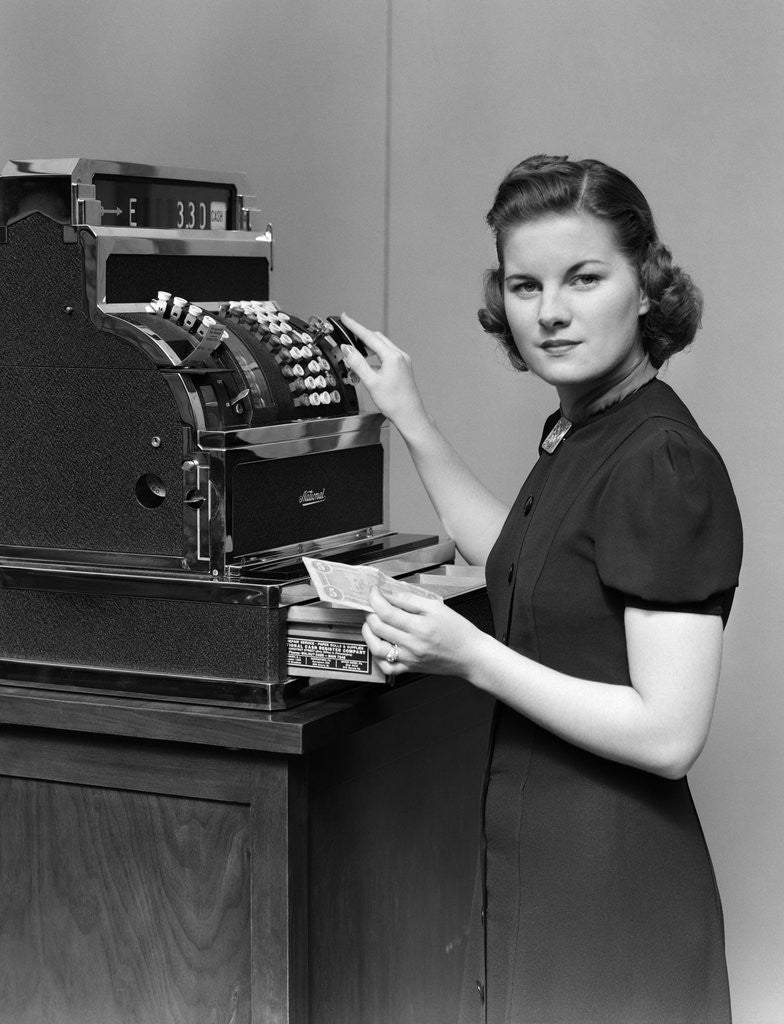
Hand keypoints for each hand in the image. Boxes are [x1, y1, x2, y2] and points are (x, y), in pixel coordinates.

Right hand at [339, 314, 429, 436]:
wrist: (410, 415)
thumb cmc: (395, 402)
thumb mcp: (371, 382)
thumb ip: (357, 363)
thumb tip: (347, 349)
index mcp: (392, 357)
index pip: (369, 336)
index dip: (354, 326)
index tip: (345, 317)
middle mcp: (399, 356)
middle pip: (376, 339)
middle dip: (361, 337)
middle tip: (347, 337)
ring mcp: (403, 361)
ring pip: (382, 347)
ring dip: (368, 348)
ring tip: (355, 356)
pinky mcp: (403, 368)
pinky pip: (387, 356)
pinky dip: (375, 357)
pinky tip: (369, 367)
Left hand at [362, 585, 483, 678]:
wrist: (471, 655)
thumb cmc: (458, 630)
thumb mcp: (437, 607)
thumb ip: (410, 599)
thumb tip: (389, 594)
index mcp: (420, 626)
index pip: (387, 611)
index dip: (375, 598)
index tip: (374, 590)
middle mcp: (412, 645)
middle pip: (378, 627)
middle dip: (370, 612)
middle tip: (373, 604)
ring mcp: (409, 659)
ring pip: (377, 648)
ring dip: (368, 633)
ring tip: (371, 622)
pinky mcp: (410, 668)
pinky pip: (387, 667)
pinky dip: (378, 656)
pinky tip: (380, 644)